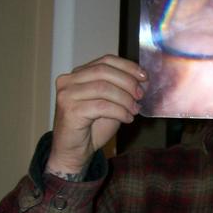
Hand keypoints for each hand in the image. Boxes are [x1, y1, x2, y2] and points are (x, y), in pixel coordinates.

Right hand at [47, 55, 146, 174]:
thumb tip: (143, 82)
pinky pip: (101, 106)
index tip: (144, 77)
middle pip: (104, 71)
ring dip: (125, 99)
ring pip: (103, 88)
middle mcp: (69, 80)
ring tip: (134, 110)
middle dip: (127, 82)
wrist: (74, 152)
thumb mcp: (111, 104)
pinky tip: (127, 118)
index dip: (127, 66)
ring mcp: (67, 94)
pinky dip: (119, 111)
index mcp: (78, 74)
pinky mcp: (70, 110)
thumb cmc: (91, 128)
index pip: (105, 60)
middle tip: (140, 96)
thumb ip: (122, 91)